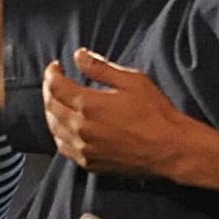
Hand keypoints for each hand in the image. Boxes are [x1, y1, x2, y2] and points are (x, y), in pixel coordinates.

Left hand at [43, 49, 207, 180]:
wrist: (170, 149)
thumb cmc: (155, 113)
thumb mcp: (131, 81)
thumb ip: (101, 67)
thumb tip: (79, 55)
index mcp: (89, 106)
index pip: (57, 87)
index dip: (52, 74)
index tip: (55, 66)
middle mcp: (81, 129)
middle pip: (51, 107)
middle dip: (49, 90)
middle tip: (53, 81)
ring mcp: (85, 149)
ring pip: (54, 129)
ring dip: (50, 112)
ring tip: (55, 101)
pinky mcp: (91, 164)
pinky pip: (64, 149)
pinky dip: (58, 135)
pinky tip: (63, 128)